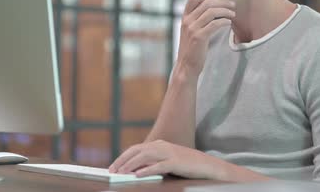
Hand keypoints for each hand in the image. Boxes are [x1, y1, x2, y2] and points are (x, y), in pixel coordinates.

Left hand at [108, 140, 224, 178]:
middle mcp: (162, 146)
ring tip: (121, 173)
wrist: (207, 165)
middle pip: (136, 150)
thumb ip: (153, 163)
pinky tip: (138, 175)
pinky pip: (158, 166)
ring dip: (130, 165)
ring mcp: (169, 153)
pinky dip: (146, 170)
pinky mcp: (175, 162)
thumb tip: (135, 170)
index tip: (113, 167)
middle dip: (122, 160)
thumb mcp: (167, 161)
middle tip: (112, 171)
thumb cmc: (187, 166)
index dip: (123, 157)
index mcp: (159, 144)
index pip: (135, 149)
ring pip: (144, 157)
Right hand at [176, 0, 234, 79]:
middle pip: (206, 3)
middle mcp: (187, 21)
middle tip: (232, 4)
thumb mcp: (190, 31)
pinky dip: (224, 21)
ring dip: (225, 11)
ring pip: (211, 12)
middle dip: (221, 2)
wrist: (186, 65)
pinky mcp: (199, 37)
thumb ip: (197, 20)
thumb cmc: (192, 48)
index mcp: (184, 18)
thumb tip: (212, 9)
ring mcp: (192, 29)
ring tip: (233, 13)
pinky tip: (229, 22)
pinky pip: (214, 24)